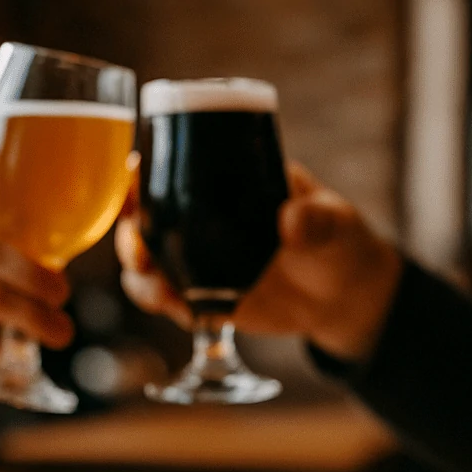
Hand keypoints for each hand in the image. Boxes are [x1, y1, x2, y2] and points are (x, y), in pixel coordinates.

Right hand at [116, 162, 402, 362]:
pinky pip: (167, 297)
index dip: (142, 169)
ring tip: (155, 288)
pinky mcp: (203, 294)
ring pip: (146, 259)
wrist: (344, 296)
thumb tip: (292, 223)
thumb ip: (317, 220)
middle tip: (140, 252)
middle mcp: (201, 216)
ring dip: (138, 272)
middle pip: (143, 215)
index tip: (132, 176)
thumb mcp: (335, 222)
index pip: (172, 164)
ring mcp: (198, 257)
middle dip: (128, 230)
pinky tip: (174, 308)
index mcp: (226, 180)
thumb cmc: (339, 240)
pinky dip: (162, 302)